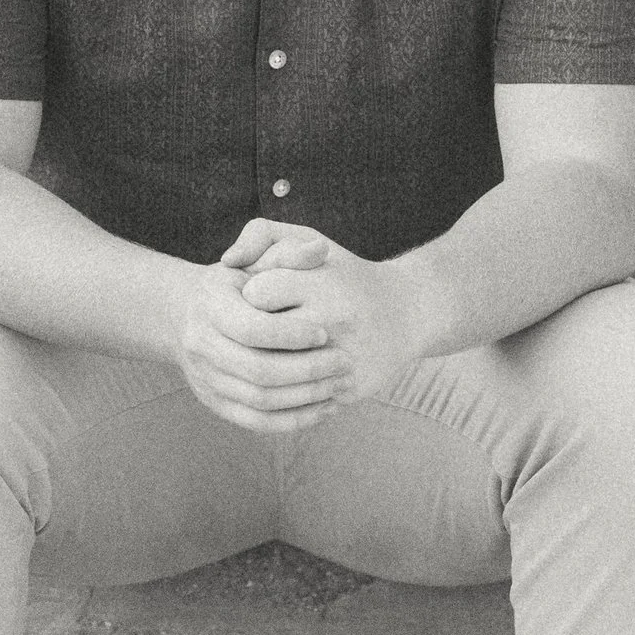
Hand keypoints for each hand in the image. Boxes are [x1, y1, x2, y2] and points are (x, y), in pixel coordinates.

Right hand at [175, 231, 339, 435]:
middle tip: (343, 362)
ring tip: (338, 385)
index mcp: (210, 306)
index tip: (325, 332)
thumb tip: (320, 250)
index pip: (253, 329)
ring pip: (260, 400)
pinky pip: (256, 422)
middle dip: (307, 370)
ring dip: (305, 397)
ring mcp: (205, 379)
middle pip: (258, 370)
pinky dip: (293, 420)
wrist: (183, 314)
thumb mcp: (254, 261)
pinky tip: (323, 408)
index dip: (292, 334)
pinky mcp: (214, 403)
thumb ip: (288, 254)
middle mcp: (201, 346)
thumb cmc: (233, 284)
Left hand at [219, 221, 426, 410]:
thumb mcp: (308, 240)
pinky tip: (289, 373)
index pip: (257, 294)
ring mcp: (344, 359)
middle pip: (263, 337)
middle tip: (264, 324)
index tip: (262, 294)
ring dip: (266, 362)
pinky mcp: (349, 389)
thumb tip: (228, 260)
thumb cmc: (343, 273)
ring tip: (272, 347)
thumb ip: (262, 235)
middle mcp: (336, 321)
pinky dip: (288, 389)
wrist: (406, 314)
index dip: (252, 294)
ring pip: (277, 374)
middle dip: (256, 331)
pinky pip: (300, 399)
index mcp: (322, 284)